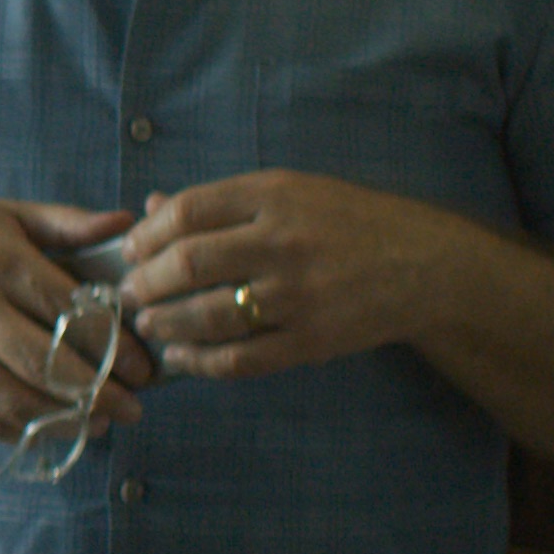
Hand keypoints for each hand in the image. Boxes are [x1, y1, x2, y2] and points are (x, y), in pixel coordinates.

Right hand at [0, 198, 144, 441]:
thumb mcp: (9, 214)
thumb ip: (69, 223)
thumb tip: (128, 223)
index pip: (67, 309)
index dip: (112, 343)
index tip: (144, 366)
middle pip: (43, 360)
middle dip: (95, 391)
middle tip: (133, 407)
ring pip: (12, 395)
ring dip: (61, 418)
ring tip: (100, 424)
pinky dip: (20, 429)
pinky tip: (53, 430)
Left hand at [118, 169, 479, 382]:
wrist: (425, 265)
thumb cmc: (351, 222)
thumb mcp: (292, 192)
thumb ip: (224, 201)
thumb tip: (153, 207)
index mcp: (276, 195)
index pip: (189, 211)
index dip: (147, 234)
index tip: (130, 249)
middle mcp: (284, 242)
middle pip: (189, 263)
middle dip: (145, 281)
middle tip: (128, 291)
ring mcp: (298, 295)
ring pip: (207, 315)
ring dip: (164, 323)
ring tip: (148, 323)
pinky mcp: (310, 341)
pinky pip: (240, 359)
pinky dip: (200, 362)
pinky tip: (181, 357)